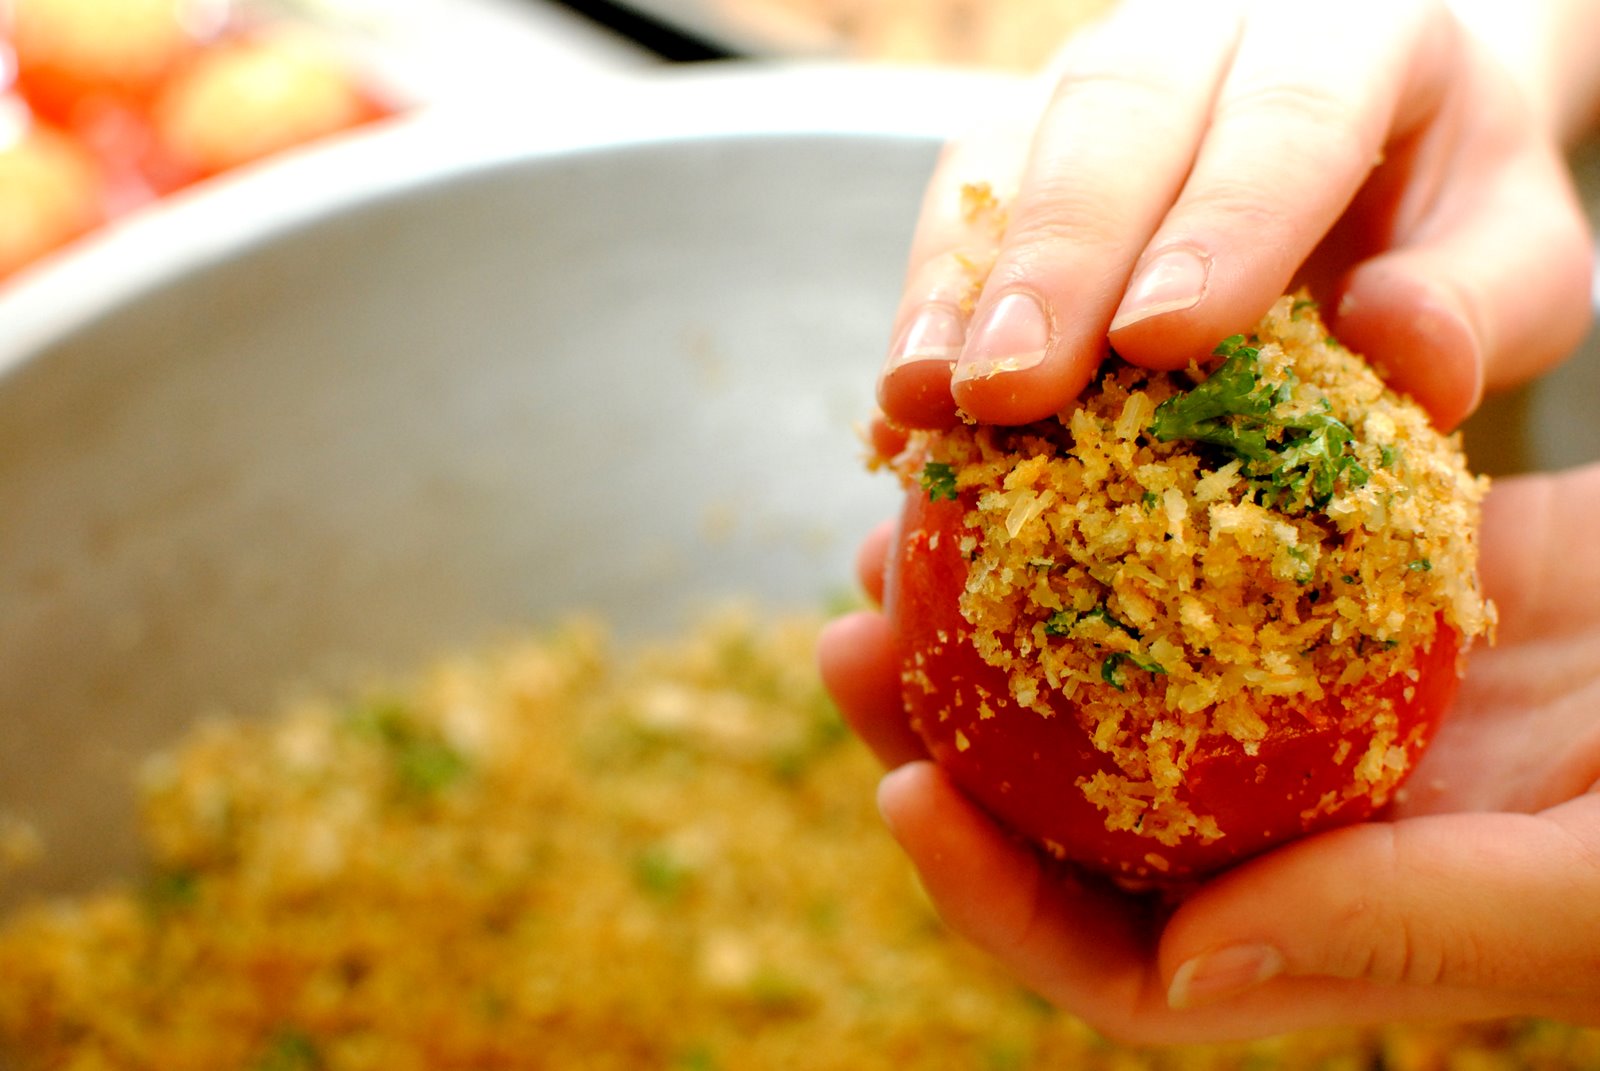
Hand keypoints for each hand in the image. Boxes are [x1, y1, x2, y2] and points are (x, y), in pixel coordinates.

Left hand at [818, 461, 1599, 1041]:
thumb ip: (1409, 931)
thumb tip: (1167, 971)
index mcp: (1354, 929)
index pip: (1127, 963)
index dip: (1000, 901)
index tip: (903, 791)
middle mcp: (1321, 825)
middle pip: (1088, 808)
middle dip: (951, 739)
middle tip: (846, 639)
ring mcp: (1343, 705)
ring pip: (1132, 675)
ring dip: (1009, 614)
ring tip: (907, 531)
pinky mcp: (1376, 588)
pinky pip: (1222, 556)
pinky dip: (1130, 514)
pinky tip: (1057, 449)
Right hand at [877, 0, 1591, 432]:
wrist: (1368, 135)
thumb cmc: (1433, 200)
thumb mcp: (1511, 244)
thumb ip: (1485, 294)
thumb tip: (1406, 350)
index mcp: (1351, 32)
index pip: (1286, 111)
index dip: (1220, 222)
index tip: (1159, 339)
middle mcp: (1200, 34)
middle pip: (1113, 116)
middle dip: (1056, 262)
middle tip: (1011, 389)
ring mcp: (1089, 83)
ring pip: (1004, 151)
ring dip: (956, 285)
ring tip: (925, 398)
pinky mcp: (1019, 146)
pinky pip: (955, 207)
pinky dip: (924, 314)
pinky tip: (903, 411)